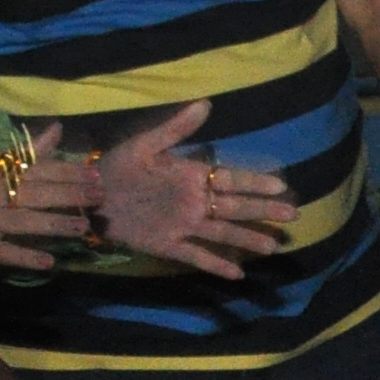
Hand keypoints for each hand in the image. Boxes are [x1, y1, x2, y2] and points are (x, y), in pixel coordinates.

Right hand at [0, 124, 97, 269]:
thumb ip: (20, 153)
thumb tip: (57, 131)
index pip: (38, 168)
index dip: (69, 172)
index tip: (95, 174)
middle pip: (38, 193)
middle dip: (73, 195)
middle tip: (101, 198)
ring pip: (26, 222)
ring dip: (58, 225)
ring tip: (84, 229)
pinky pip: (4, 252)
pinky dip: (26, 257)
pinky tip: (49, 263)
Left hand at [84, 100, 295, 278]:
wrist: (88, 196)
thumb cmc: (117, 167)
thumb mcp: (145, 145)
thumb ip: (176, 128)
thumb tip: (206, 104)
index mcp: (192, 177)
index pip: (232, 180)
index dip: (256, 184)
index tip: (280, 186)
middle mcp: (195, 203)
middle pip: (236, 208)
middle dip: (263, 211)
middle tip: (291, 215)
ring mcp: (184, 226)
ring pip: (223, 234)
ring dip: (247, 239)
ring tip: (273, 246)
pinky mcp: (168, 245)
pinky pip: (196, 255)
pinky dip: (216, 265)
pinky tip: (237, 275)